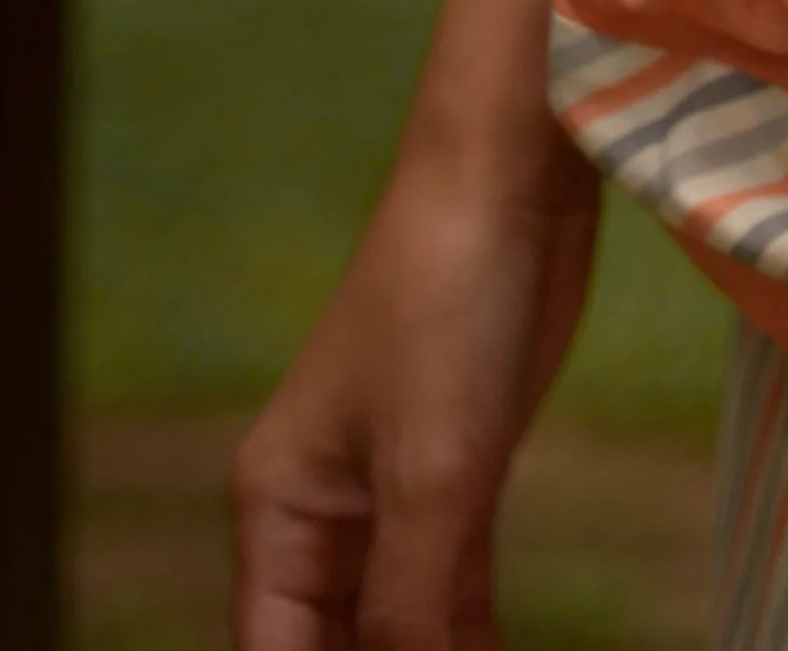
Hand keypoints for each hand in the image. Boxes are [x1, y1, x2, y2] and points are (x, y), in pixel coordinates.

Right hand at [234, 120, 601, 650]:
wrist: (509, 183)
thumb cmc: (446, 302)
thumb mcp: (433, 471)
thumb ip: (413, 600)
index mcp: (279, 510)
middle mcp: (321, 513)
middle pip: (333, 644)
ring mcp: (391, 493)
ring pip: (397, 623)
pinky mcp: (460, 472)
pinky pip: (453, 585)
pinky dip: (471, 635)